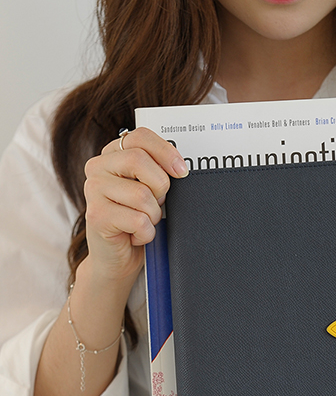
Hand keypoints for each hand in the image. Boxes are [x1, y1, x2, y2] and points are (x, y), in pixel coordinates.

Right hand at [83, 127, 188, 281]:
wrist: (117, 258)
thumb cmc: (137, 221)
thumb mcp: (150, 190)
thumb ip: (156, 171)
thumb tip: (180, 166)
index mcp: (112, 155)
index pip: (140, 136)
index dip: (166, 151)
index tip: (182, 170)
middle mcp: (97, 167)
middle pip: (140, 161)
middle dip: (160, 187)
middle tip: (157, 203)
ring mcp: (93, 191)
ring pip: (142, 195)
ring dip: (153, 215)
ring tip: (143, 222)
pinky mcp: (96, 216)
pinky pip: (138, 220)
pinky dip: (146, 233)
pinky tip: (135, 235)